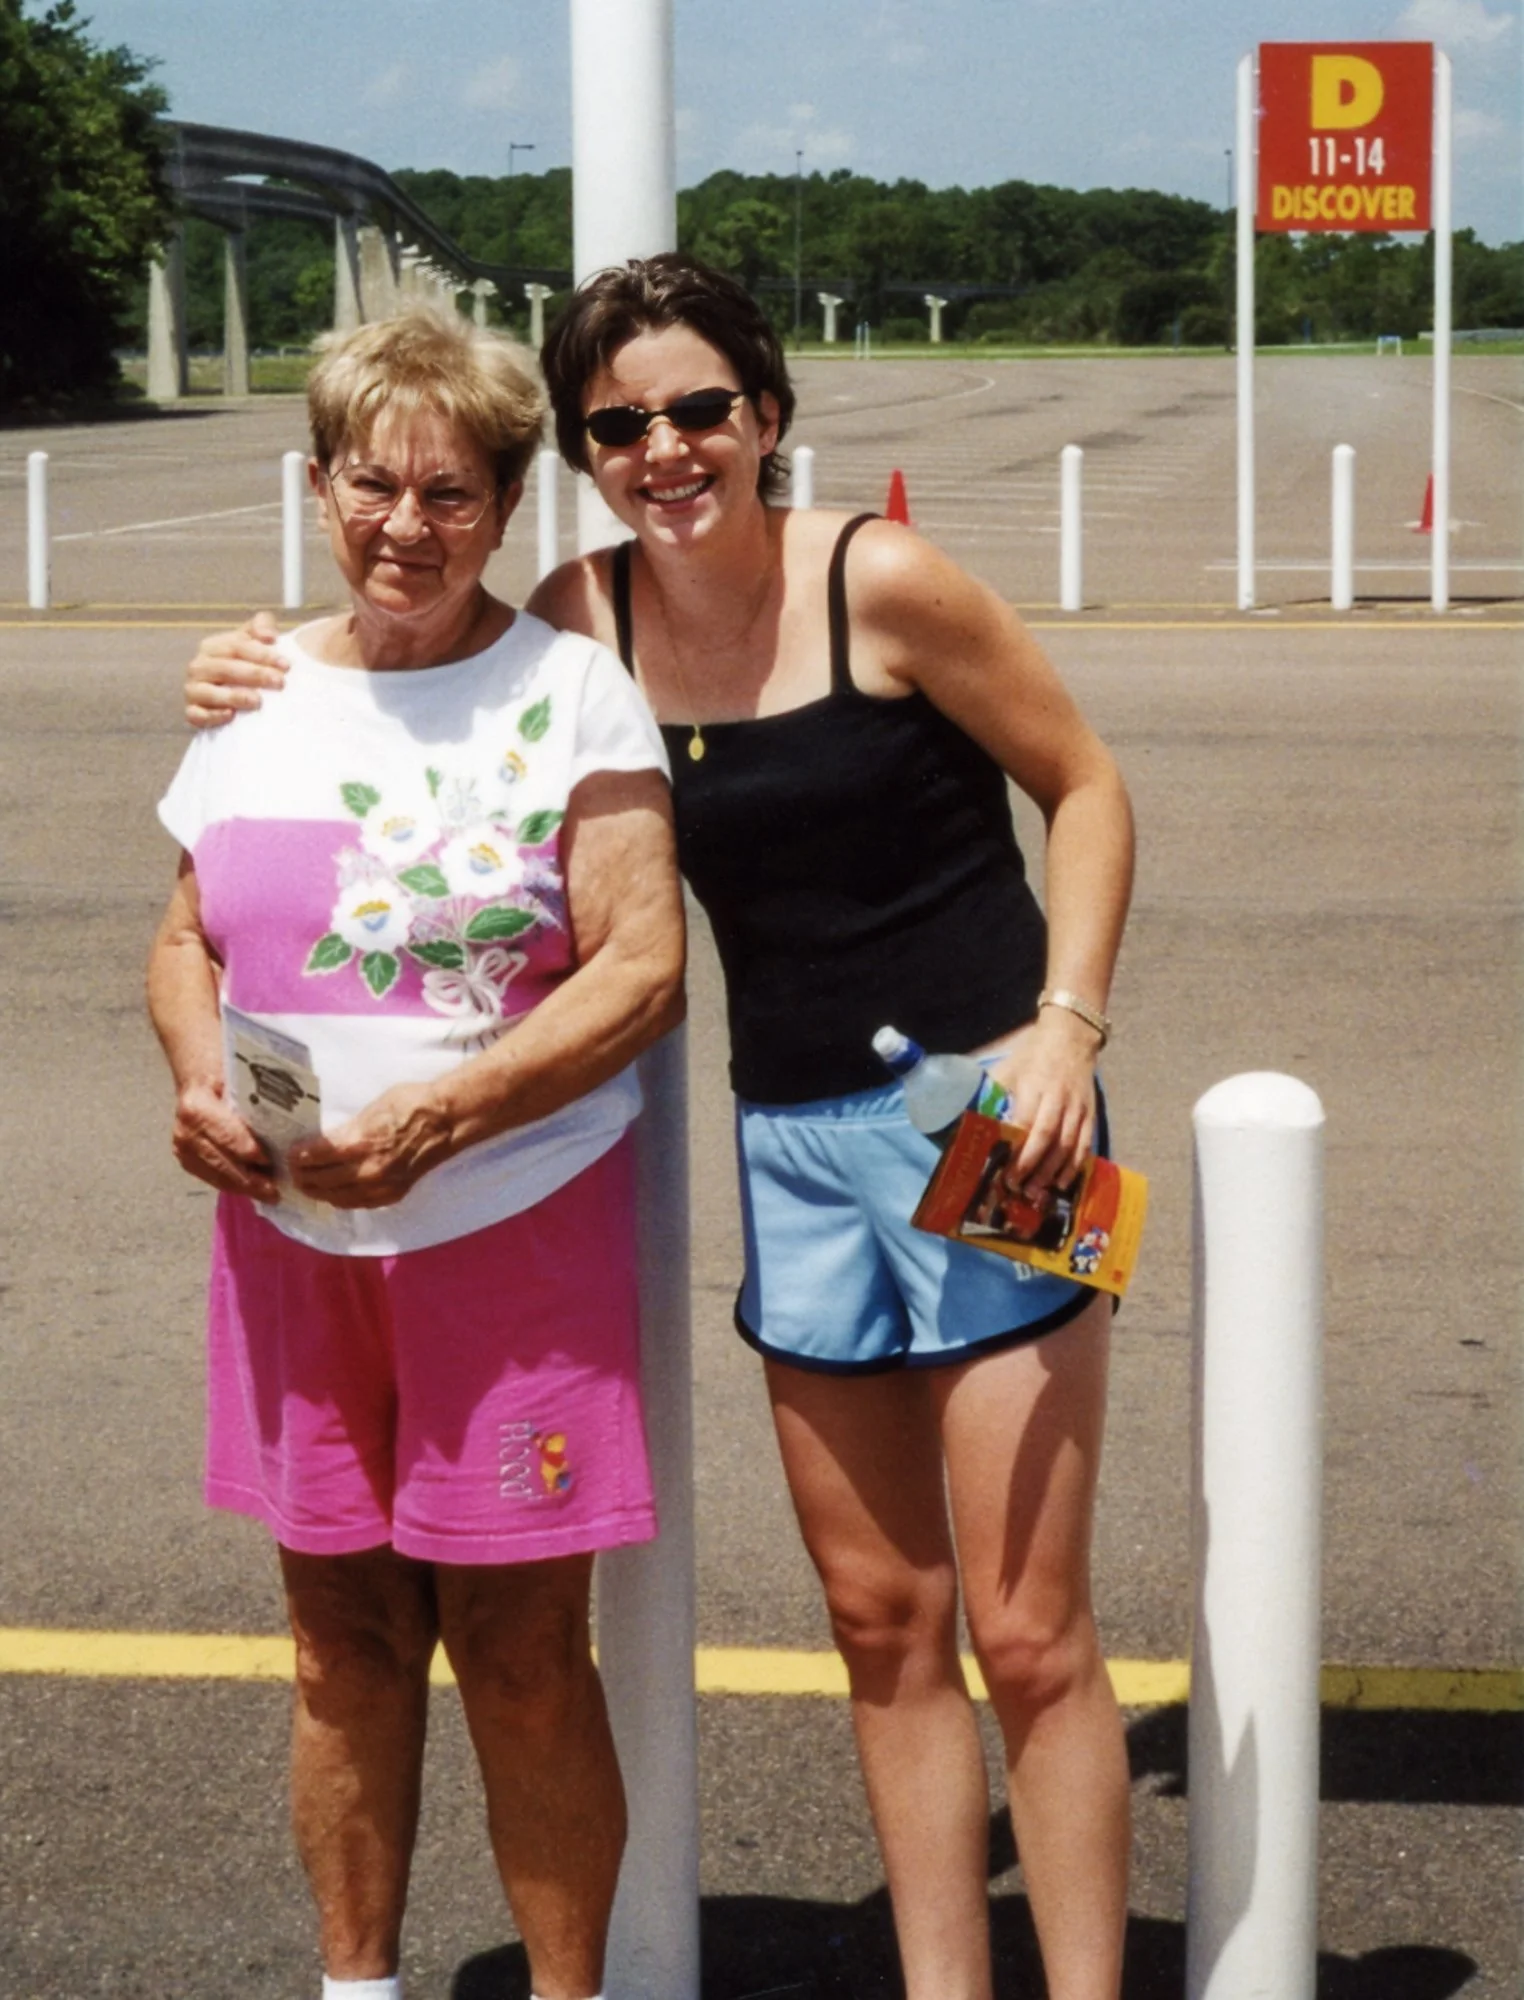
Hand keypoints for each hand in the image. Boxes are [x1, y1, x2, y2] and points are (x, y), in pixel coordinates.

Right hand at [172, 1081, 278, 1200]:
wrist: (199, 1081)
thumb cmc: (225, 1077)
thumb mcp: (239, 1080)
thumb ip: (253, 1101)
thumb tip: (285, 1122)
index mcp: (197, 1108)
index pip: (226, 1135)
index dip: (248, 1151)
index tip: (270, 1162)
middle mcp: (185, 1131)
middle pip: (222, 1161)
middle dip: (250, 1179)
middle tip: (275, 1190)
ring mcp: (182, 1148)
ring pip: (217, 1175)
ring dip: (245, 1187)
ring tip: (269, 1194)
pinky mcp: (185, 1159)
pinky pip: (212, 1178)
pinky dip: (234, 1185)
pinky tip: (253, 1190)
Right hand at [186, 611, 286, 727]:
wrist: (225, 696)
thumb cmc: (244, 665)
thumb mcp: (251, 642)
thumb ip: (261, 627)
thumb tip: (269, 635)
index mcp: (213, 647)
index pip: (237, 647)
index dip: (262, 655)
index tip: (286, 665)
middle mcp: (199, 666)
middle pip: (226, 668)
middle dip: (255, 675)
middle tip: (280, 683)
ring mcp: (193, 690)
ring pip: (210, 692)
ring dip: (234, 696)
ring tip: (258, 701)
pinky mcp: (192, 712)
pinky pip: (197, 714)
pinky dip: (213, 716)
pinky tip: (231, 715)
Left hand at [288, 1085, 453, 1209]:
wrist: (446, 1121)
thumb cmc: (410, 1104)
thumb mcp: (370, 1109)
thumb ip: (347, 1129)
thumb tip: (327, 1140)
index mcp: (356, 1143)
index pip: (313, 1157)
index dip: (297, 1157)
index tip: (291, 1155)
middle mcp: (365, 1170)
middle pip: (320, 1181)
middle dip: (302, 1177)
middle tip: (293, 1171)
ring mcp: (380, 1186)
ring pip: (336, 1197)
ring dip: (318, 1192)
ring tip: (308, 1185)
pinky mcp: (392, 1194)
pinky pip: (357, 1204)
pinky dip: (340, 1199)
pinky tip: (334, 1193)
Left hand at [980, 1009, 1100, 1191]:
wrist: (1071, 1038)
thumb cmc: (1033, 1056)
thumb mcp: (1008, 1068)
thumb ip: (992, 1092)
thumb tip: (966, 1116)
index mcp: (1034, 1086)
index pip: (1025, 1122)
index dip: (1016, 1149)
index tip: (1003, 1169)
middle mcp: (1057, 1099)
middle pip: (1047, 1138)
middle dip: (1031, 1166)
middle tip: (1016, 1187)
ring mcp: (1077, 1108)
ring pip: (1067, 1145)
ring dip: (1051, 1172)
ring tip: (1035, 1192)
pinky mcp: (1090, 1114)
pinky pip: (1084, 1144)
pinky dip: (1074, 1166)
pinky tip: (1061, 1182)